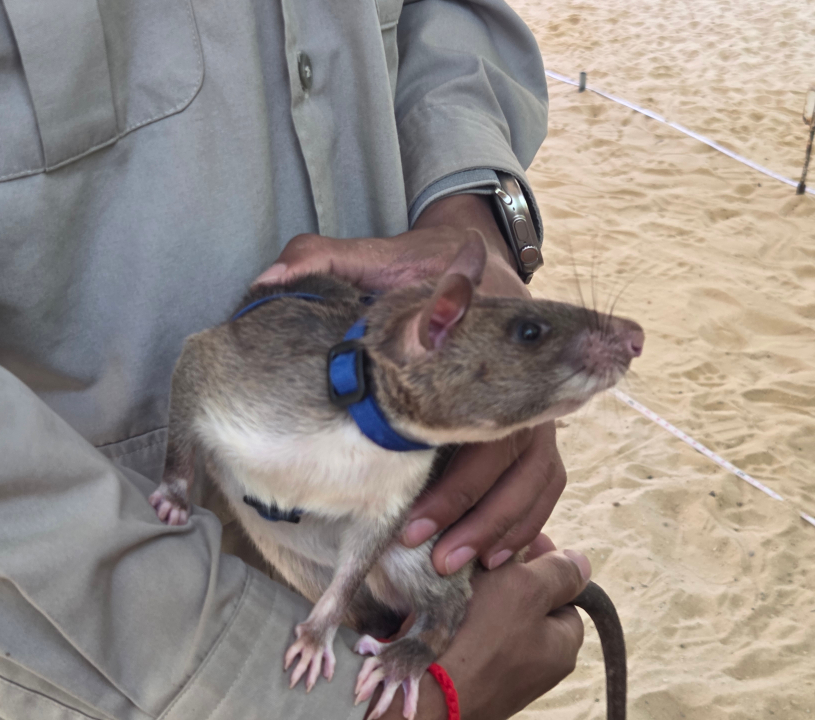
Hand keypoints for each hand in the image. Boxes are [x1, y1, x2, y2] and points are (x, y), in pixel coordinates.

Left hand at [254, 194, 566, 575]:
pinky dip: (526, 520)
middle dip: (470, 518)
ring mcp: (534, 409)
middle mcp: (518, 386)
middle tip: (427, 553)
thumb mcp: (377, 261)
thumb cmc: (421, 270)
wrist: (476, 255)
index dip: (452, 486)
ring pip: (535, 481)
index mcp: (485, 353)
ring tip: (454, 560)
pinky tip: (492, 552)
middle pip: (511, 466)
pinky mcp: (536, 427)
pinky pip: (546, 484)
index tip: (410, 522)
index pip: (480, 428)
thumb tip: (268, 284)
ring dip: (499, 527)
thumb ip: (324, 264)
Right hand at [370, 538, 590, 719]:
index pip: (563, 592)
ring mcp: (503, 674)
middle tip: (483, 560)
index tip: (515, 545)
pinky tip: (445, 606)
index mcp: (562, 647)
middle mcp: (538, 666)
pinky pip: (473, 635)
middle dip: (508, 578)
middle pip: (529, 603)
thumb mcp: (526, 589)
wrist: (421, 690)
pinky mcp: (471, 676)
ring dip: (482, 594)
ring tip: (460, 580)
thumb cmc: (478, 638)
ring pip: (498, 617)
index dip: (541, 562)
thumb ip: (558, 573)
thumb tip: (582, 563)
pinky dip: (462, 617)